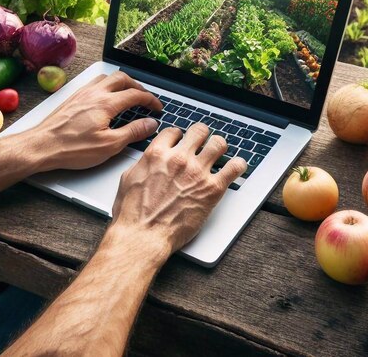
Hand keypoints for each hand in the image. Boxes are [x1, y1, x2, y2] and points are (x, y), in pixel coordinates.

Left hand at [0, 71, 161, 172]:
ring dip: (122, 82)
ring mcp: (82, 93)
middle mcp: (95, 93)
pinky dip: (107, 85)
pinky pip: (95, 82)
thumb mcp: (109, 145)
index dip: (151, 100)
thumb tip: (150, 123)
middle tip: (145, 98)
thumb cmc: (72, 149)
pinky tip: (106, 96)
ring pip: (108, 77)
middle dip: (138, 86)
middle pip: (123, 78)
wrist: (41, 146)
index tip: (157, 108)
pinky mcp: (73, 98)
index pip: (136, 94)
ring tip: (128, 93)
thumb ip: (133, 132)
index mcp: (106, 103)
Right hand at [111, 123, 246, 253]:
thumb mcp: (129, 179)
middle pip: (199, 131)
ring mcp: (197, 172)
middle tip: (203, 142)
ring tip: (219, 152)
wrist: (144, 236)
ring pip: (218, 144)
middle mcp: (179, 159)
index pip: (175, 131)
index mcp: (157, 154)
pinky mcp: (212, 189)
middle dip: (201, 135)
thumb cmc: (133, 214)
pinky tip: (237, 166)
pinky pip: (234, 168)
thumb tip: (150, 160)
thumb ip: (144, 163)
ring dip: (219, 147)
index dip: (179, 136)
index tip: (182, 142)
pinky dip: (238, 165)